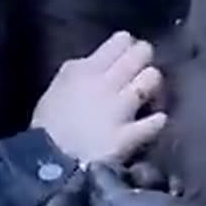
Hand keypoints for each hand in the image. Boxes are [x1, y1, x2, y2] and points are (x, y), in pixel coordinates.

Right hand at [31, 31, 168, 165]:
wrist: (47, 166)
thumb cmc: (48, 129)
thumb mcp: (57, 90)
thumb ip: (79, 74)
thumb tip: (100, 66)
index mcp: (84, 69)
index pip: (121, 39)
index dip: (130, 48)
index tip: (127, 60)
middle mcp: (104, 83)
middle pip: (142, 52)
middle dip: (146, 63)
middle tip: (141, 78)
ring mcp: (118, 108)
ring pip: (152, 78)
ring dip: (155, 90)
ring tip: (150, 102)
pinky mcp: (127, 135)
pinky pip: (156, 121)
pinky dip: (157, 121)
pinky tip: (154, 124)